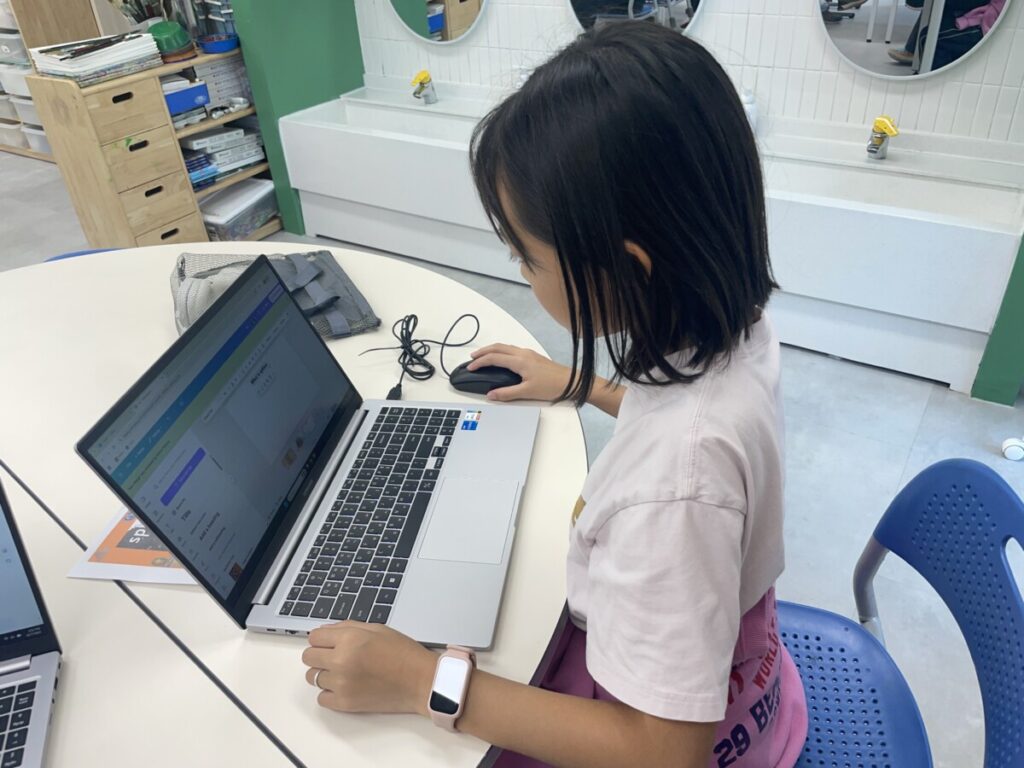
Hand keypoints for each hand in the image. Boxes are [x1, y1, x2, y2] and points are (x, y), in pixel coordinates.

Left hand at [301, 622, 436, 714]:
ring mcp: (341, 684)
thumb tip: (325, 631)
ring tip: (343, 673)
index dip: (322, 639)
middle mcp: (341, 660)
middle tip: (334, 657)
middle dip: (319, 655)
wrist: (421, 681)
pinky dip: (329, 693)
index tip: (329, 643)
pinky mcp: (345, 703)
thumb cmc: (404, 653)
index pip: (314, 637)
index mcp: (349, 639)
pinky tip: (345, 687)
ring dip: (324, 674)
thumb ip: (347, 627)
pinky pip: (321, 698)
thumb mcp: (377, 629)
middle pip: (308, 657)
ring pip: (313, 678)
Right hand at [469, 344, 572, 401]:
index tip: (470, 367)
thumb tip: (491, 395)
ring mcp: (529, 353)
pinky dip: (501, 351)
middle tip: (472, 358)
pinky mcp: (533, 356)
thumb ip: (507, 393)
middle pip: (497, 347)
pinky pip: (512, 349)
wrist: (571, 382)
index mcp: (519, 361)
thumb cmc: (552, 386)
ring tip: (483, 357)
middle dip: (483, 351)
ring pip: (505, 347)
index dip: (480, 362)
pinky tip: (501, 359)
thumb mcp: (527, 392)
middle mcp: (523, 353)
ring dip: (492, 350)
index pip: (494, 358)